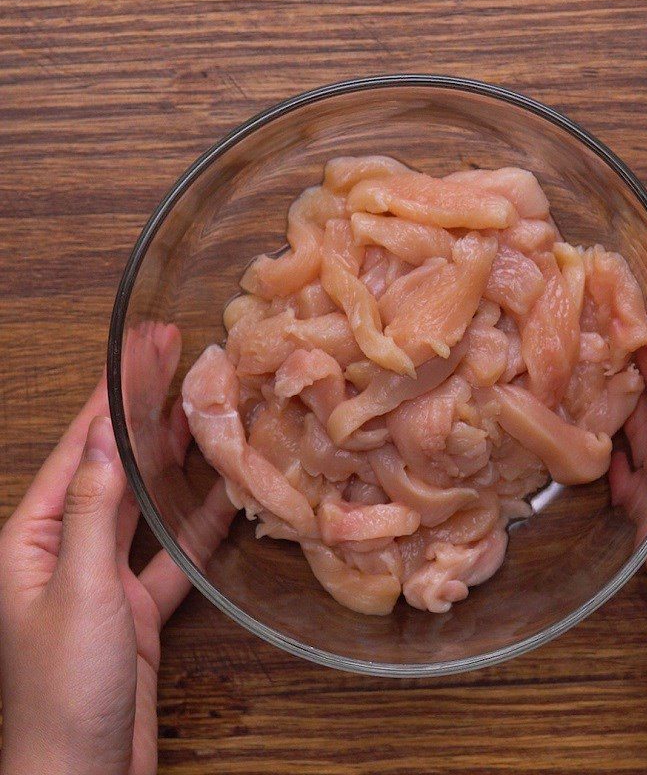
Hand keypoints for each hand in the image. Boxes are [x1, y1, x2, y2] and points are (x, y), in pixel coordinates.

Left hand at [0, 324, 235, 774]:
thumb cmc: (64, 690)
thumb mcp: (79, 590)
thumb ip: (93, 512)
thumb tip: (107, 438)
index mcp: (33, 536)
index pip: (80, 446)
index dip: (111, 392)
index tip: (141, 346)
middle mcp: (65, 547)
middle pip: (111, 462)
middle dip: (140, 408)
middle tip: (174, 356)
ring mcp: (102, 575)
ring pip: (142, 500)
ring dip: (169, 456)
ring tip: (198, 408)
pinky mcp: (136, 604)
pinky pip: (169, 550)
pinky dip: (196, 523)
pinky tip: (222, 494)